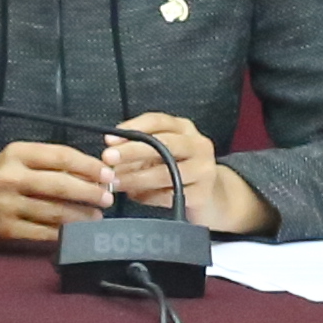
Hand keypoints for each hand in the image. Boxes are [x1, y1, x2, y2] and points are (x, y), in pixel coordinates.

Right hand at [0, 140, 128, 251]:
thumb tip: (91, 172)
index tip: (108, 174)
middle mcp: (11, 177)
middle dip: (91, 192)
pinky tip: (77, 232)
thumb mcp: (15, 160)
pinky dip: (64, 233)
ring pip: (56, 211)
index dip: (89, 166)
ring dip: (83, 216)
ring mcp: (7, 205)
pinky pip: (44, 232)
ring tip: (97, 216)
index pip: (61, 156)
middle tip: (108, 198)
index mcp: (17, 153)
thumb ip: (46, 163)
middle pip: (62, 185)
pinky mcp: (6, 229)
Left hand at [105, 112, 273, 236]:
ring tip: (116, 183)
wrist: (212, 201)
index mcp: (185, 130)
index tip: (110, 139)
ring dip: (136, 178)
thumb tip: (110, 157)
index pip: (158, 121)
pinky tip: (137, 197)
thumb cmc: (180, 173)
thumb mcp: (161, 157)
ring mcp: (203, 169)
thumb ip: (138, 153)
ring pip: (165, 171)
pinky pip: (169, 194)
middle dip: (132, 150)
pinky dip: (149, 197)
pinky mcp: (202, 193)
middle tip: (109, 158)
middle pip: (163, 143)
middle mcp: (198, 145)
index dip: (133, 128)